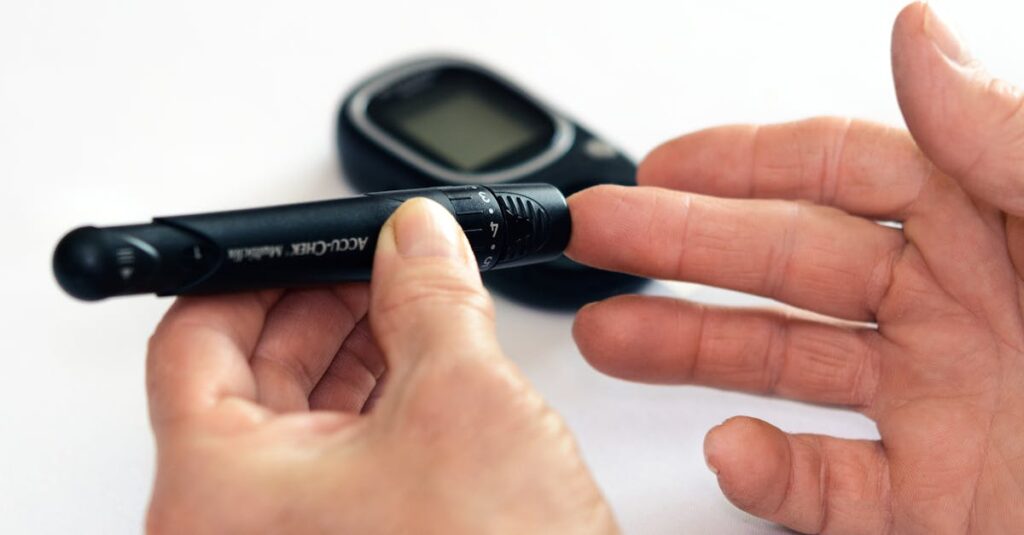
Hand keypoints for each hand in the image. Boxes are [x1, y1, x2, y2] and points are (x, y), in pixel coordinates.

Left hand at [145, 199, 615, 533]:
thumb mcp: (463, 403)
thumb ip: (432, 296)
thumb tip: (418, 237)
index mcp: (218, 493)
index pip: (194, 340)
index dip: (258, 272)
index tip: (315, 241)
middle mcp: (237, 524)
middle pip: (247, 373)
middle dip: (323, 302)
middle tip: (381, 259)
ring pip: (300, 412)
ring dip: (358, 345)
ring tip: (416, 300)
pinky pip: (341, 453)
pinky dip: (380, 398)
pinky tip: (427, 361)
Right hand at [568, 3, 1022, 533]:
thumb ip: (1012, 144)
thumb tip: (919, 40)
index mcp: (1002, 228)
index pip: (848, 169)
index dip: (745, 160)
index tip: (660, 162)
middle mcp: (963, 312)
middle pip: (789, 263)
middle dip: (679, 247)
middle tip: (597, 238)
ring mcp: (944, 411)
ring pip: (786, 369)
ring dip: (688, 353)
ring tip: (607, 336)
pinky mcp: (938, 506)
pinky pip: (829, 487)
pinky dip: (767, 476)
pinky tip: (730, 452)